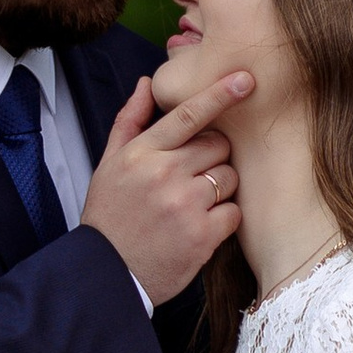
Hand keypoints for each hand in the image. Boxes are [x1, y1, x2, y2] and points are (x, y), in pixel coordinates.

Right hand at [80, 62, 249, 302]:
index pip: (188, 115)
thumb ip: (130, 120)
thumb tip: (147, 82)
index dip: (219, 94)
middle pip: (218, 145)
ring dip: (220, 187)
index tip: (245, 78)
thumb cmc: (110, 215)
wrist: (107, 273)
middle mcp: (164, 174)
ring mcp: (185, 205)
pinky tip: (200, 226)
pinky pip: (234, 212)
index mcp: (141, 153)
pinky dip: (224, 218)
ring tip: (193, 204)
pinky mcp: (203, 236)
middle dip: (213, 156)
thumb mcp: (108, 164)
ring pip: (229, 177)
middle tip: (192, 176)